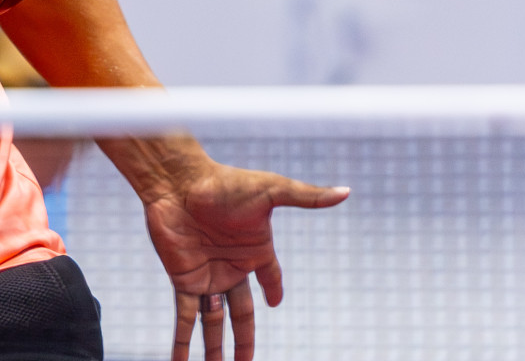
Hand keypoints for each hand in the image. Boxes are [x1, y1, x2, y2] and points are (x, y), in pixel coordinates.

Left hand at [140, 159, 347, 360]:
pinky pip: (185, 316)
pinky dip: (183, 340)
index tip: (276, 302)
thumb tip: (346, 191)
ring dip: (214, 348)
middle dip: (244, 340)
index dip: (274, 289)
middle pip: (242, 314)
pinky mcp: (182, 279)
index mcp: (255, 250)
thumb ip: (307, 197)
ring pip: (213, 322)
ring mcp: (206, 276)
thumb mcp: (271, 191)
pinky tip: (181, 360)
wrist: (177, 181)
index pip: (270, 278)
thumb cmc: (224, 183)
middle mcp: (231, 267)